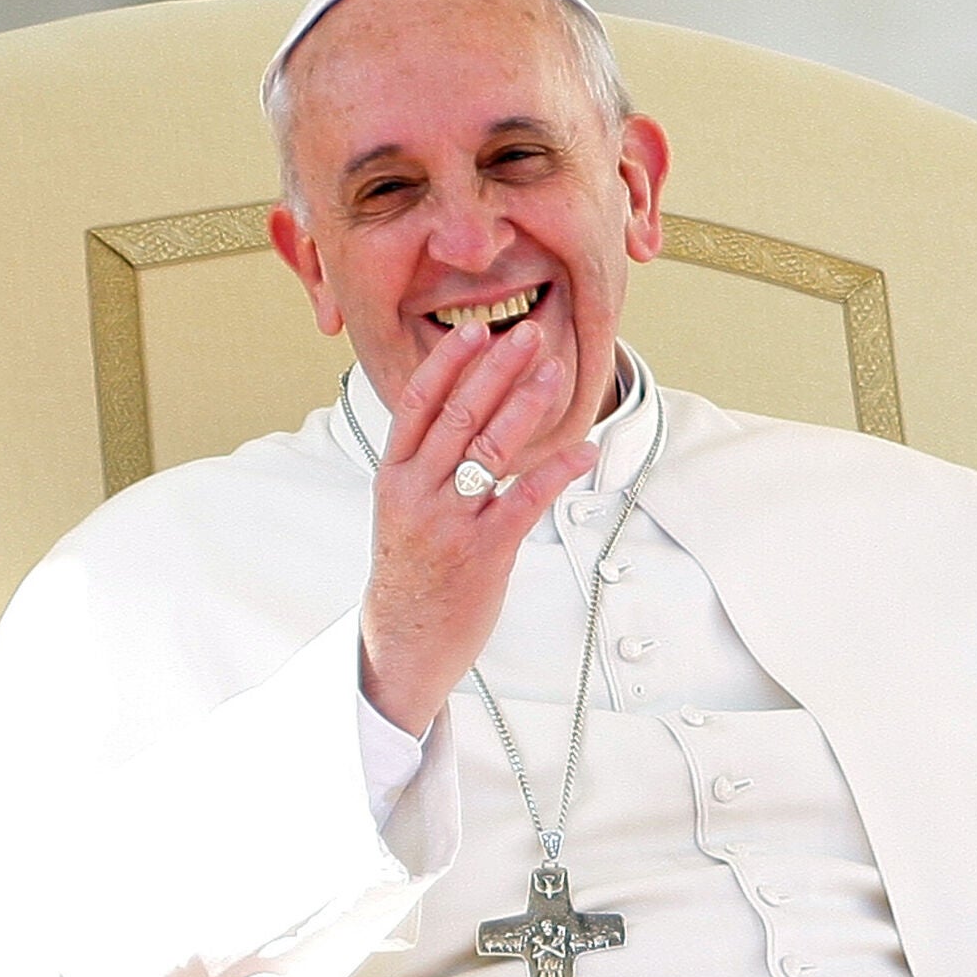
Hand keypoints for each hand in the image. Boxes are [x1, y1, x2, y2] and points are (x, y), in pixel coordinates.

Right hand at [359, 320, 600, 734]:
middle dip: (497, 369)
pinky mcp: (483, 553)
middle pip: (458, 415)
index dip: (448, 363)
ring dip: (528, 404)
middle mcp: (416, 493)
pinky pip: (525, 500)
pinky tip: (584, 449)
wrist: (401, 644)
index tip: (476, 331)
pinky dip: (558, 469)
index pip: (417, 404)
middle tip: (530, 334)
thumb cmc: (409, 573)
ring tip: (556, 373)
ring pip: (490, 449)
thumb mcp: (402, 509)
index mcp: (392, 476)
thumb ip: (424, 464)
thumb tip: (459, 411)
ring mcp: (449, 523)